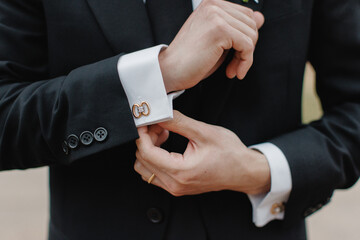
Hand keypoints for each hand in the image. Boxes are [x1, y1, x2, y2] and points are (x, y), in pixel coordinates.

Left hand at [134, 111, 270, 195]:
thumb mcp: (204, 132)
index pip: (146, 152)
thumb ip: (178, 122)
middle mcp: (175, 184)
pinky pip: (154, 174)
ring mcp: (175, 187)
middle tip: (159, 124)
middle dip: (146, 139)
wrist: (244, 171)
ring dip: (149, 149)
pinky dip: (155, 158)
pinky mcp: (177, 186)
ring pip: (145, 169)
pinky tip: (166, 145)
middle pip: (142, 160)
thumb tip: (158, 114)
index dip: (142, 134)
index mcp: (181, 171)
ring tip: (164, 134)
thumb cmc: (230, 154)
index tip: (145, 121)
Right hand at [160, 0, 264, 92]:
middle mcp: (214, 5)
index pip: (247, 15)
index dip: (245, 39)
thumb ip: (238, 27)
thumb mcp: (219, 41)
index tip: (236, 56)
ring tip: (232, 69)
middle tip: (234, 65)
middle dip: (247, 49)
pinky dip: (244, 62)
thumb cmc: (190, 59)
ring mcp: (216, 15)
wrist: (170, 70)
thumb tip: (260, 18)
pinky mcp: (220, 29)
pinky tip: (233, 71)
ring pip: (251, 35)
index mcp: (212, 4)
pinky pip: (247, 45)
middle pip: (252, 24)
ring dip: (245, 57)